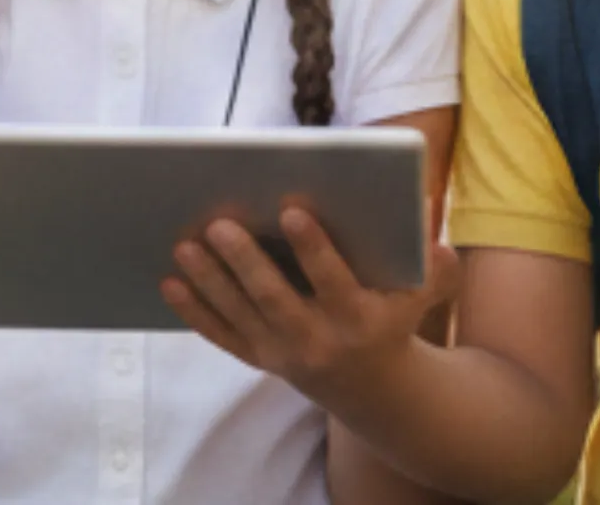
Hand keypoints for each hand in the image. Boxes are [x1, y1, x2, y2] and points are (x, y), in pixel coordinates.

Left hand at [161, 202, 458, 396]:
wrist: (373, 388)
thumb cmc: (392, 317)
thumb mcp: (421, 293)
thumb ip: (431, 260)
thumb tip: (426, 215)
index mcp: (359, 318)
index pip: (333, 281)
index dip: (313, 249)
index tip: (290, 211)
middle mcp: (318, 340)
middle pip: (274, 299)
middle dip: (245, 262)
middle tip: (219, 223)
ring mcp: (283, 353)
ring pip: (240, 314)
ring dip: (209, 281)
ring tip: (185, 244)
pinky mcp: (258, 358)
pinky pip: (221, 335)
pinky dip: (194, 311)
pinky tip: (168, 281)